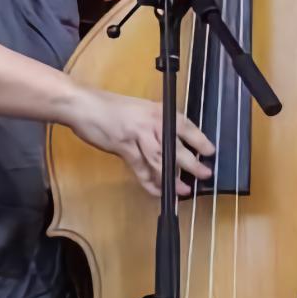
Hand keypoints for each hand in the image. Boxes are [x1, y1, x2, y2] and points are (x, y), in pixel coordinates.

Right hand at [61, 87, 215, 196]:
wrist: (86, 105)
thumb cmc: (113, 107)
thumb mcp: (142, 110)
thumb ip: (157, 124)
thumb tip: (173, 141)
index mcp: (160, 112)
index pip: (186, 127)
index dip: (200, 140)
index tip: (211, 152)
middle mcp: (152, 124)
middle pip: (175, 147)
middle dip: (191, 163)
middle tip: (204, 175)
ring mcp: (138, 137)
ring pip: (159, 160)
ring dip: (172, 177)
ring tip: (184, 190)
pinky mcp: (123, 149)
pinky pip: (140, 169)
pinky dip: (149, 182)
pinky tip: (158, 191)